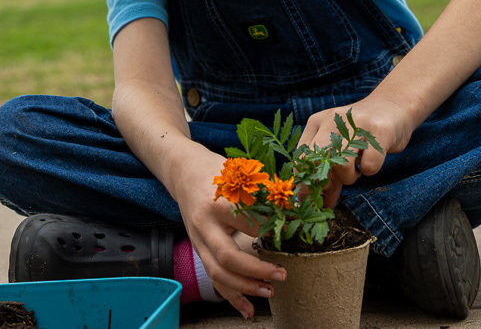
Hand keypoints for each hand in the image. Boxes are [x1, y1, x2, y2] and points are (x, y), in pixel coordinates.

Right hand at [171, 149, 286, 318]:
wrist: (184, 171)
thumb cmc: (218, 170)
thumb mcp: (240, 174)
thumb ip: (264, 193)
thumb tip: (296, 211)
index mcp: (218, 202)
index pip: (248, 223)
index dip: (273, 233)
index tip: (294, 237)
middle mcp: (205, 224)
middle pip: (228, 256)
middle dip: (256, 270)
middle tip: (282, 275)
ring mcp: (198, 239)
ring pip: (218, 273)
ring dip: (245, 288)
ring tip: (270, 292)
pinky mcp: (199, 249)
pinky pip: (213, 278)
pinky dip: (231, 297)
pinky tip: (248, 310)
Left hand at [297, 96, 414, 206]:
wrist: (391, 106)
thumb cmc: (360, 133)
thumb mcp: (337, 147)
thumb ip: (328, 173)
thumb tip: (319, 204)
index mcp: (316, 122)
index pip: (301, 158)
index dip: (306, 182)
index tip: (315, 195)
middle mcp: (333, 120)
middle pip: (316, 161)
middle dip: (323, 183)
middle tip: (333, 189)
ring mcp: (356, 124)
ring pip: (341, 165)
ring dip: (349, 178)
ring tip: (356, 171)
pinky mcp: (379, 131)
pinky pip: (369, 165)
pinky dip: (370, 170)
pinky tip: (371, 160)